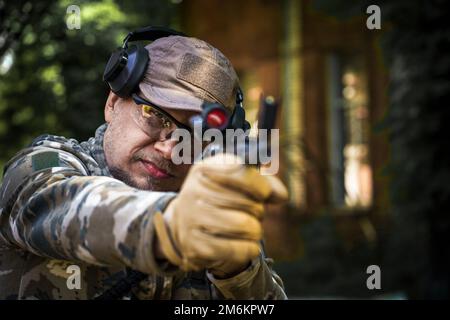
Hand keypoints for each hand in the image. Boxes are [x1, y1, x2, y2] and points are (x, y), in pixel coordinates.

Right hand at [153, 153, 287, 276]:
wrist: (184, 224)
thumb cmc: (218, 198)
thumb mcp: (236, 182)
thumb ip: (264, 182)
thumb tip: (281, 195)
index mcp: (205, 169)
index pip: (241, 172)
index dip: (261, 185)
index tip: (264, 193)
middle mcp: (194, 191)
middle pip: (249, 203)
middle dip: (258, 210)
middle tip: (252, 213)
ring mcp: (192, 219)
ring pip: (246, 226)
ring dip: (256, 230)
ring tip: (249, 228)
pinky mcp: (196, 246)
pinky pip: (239, 249)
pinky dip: (250, 248)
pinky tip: (245, 244)